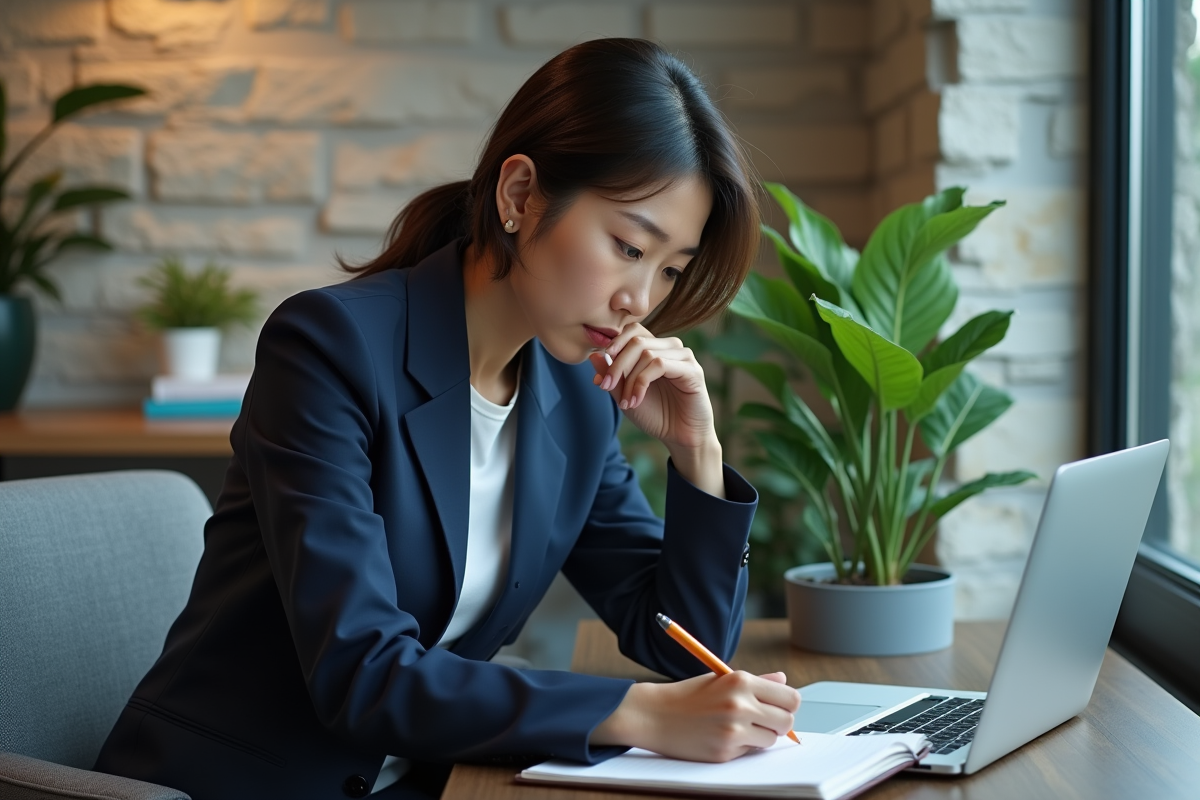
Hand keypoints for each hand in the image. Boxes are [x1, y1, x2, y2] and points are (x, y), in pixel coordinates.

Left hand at [587, 323, 716, 453]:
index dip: (614, 344)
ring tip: (625, 402)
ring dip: (630, 380)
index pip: (633, 330)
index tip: (602, 366)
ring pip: (646, 353)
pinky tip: (636, 400)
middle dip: (616, 365)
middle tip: (605, 387)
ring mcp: (683, 356)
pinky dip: (641, 383)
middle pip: (636, 340)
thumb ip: (611, 375)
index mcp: (656, 348)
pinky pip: (659, 365)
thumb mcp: (625, 394)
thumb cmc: (655, 414)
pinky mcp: (692, 370)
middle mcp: (670, 348)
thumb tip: (593, 355)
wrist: (679, 437)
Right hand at [591, 671, 800, 761]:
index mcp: (741, 681)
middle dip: (779, 723)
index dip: (788, 704)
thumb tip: (783, 680)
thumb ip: (756, 681)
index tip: (779, 706)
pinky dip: (742, 746)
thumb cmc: (688, 695)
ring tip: (740, 727)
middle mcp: (740, 704)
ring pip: (771, 739)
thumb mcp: (721, 679)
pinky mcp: (725, 751)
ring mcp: (733, 730)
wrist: (655, 715)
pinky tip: (722, 736)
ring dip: (761, 736)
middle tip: (763, 720)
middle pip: (787, 721)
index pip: (790, 697)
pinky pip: (750, 751)